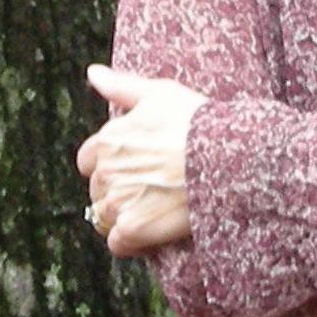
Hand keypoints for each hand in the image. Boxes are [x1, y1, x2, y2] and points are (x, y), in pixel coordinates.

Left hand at [75, 64, 206, 256]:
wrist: (227, 157)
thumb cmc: (198, 122)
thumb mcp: (160, 94)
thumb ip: (121, 86)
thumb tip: (93, 73)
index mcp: (107, 140)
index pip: (89, 160)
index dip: (111, 165)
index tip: (137, 167)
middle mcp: (106, 171)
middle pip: (98, 190)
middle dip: (119, 191)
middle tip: (153, 189)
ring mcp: (118, 202)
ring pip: (104, 218)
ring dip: (123, 216)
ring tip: (155, 210)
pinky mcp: (133, 228)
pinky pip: (118, 243)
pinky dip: (132, 242)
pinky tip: (153, 232)